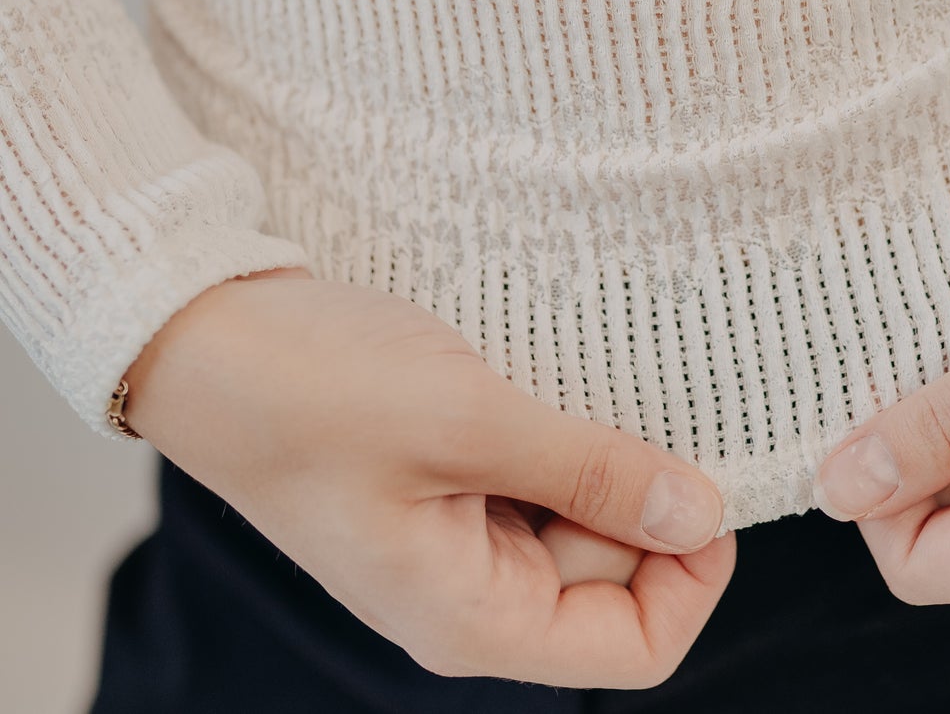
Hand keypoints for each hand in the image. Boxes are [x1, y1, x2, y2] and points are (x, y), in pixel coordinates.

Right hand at [121, 266, 734, 686]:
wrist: (209, 336)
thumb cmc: (316, 390)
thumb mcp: (468, 424)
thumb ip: (590, 471)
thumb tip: (702, 513)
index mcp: (471, 617)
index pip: (634, 647)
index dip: (691, 574)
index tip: (705, 479)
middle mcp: (470, 590)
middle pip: (616, 574)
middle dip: (644, 491)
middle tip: (642, 397)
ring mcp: (457, 533)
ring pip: (582, 513)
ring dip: (604, 449)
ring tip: (585, 377)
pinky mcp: (450, 476)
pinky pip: (541, 471)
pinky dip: (564, 428)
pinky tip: (556, 373)